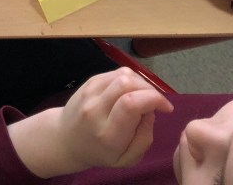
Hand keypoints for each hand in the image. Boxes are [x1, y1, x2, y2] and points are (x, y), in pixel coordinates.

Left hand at [8, 68, 172, 176]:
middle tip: (156, 103)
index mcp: (108, 133)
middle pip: (126, 84)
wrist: (65, 139)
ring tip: (144, 97)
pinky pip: (114, 73)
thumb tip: (150, 111)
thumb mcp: (127, 159)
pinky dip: (130, 78)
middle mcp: (95, 110)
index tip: (166, 108)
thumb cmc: (100, 153)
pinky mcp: (88, 83)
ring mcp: (89, 93)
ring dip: (141, 82)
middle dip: (150, 89)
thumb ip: (144, 138)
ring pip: (121, 75)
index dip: (154, 99)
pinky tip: (132, 91)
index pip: (130, 104)